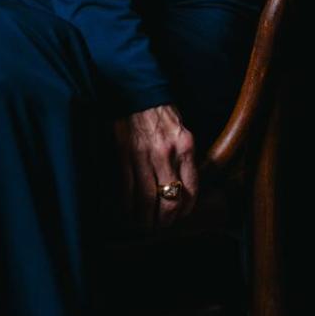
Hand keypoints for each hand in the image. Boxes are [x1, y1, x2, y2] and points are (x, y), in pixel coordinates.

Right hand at [112, 102, 197, 229]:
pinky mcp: (124, 154)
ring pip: (147, 199)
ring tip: (143, 225)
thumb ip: (183, 157)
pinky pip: (126, 188)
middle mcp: (167, 154)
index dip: (185, 210)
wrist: (136, 88)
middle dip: (165, 220)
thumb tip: (182, 186)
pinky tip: (126, 211)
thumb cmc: (160, 110)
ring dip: (145, 218)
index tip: (179, 216)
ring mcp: (144, 155)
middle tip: (160, 227)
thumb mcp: (182, 131)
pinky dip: (126, 205)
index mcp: (185, 147)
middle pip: (170, 201)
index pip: (191, 190)